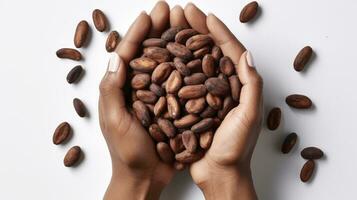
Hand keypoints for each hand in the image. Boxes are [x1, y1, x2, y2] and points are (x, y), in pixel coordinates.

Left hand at [98, 2, 182, 198]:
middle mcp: (138, 88)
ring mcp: (155, 96)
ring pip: (165, 63)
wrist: (144, 177)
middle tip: (169, 9)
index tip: (150, 13)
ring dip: (173, 41)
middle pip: (148, 52)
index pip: (128, 53)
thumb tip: (117, 56)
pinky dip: (185, 65)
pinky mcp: (170, 105)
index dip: (138, 31)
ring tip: (183, 23)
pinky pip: (178, 81)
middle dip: (158, 29)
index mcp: (120, 88)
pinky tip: (195, 53)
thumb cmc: (126, 152)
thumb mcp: (115, 121)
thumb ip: (112, 90)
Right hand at [182, 4, 262, 199]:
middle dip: (198, 30)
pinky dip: (176, 65)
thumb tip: (247, 55)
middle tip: (183, 13)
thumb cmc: (236, 148)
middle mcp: (223, 86)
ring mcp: (207, 94)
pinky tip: (164, 56)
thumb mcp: (249, 116)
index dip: (217, 31)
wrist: (219, 174)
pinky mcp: (193, 104)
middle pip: (210, 51)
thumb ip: (251, 86)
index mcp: (240, 85)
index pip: (230, 51)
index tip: (204, 15)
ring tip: (172, 27)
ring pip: (195, 62)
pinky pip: (184, 80)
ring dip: (185, 43)